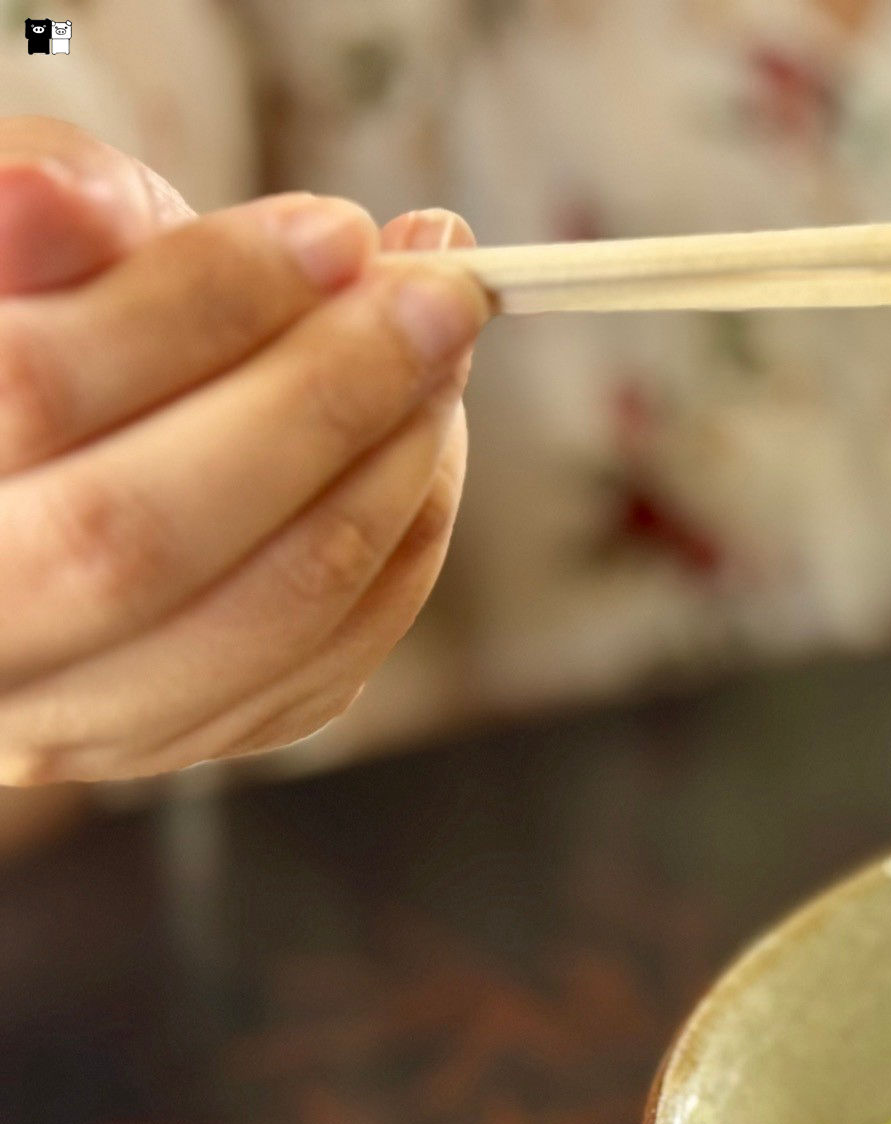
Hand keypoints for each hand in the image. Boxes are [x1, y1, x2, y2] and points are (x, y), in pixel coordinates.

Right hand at [0, 117, 490, 782]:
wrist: (37, 467)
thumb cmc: (31, 321)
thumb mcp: (25, 241)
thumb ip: (42, 208)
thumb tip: (59, 205)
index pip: (34, 389)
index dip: (202, 303)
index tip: (338, 231)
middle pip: (140, 536)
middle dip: (321, 400)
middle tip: (436, 297)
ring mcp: (56, 714)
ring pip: (253, 621)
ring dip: (385, 473)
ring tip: (439, 352)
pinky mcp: (167, 740)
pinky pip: (318, 668)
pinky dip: (401, 546)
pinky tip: (424, 442)